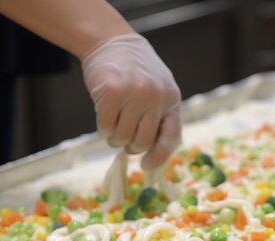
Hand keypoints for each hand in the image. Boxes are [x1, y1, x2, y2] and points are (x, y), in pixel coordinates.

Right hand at [82, 33, 181, 169]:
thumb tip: (150, 154)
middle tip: (124, 141)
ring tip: (114, 123)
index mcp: (171, 98)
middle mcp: (156, 97)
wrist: (111, 41)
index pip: (171, 137)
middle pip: (143, 142)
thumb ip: (158, 116)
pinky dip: (103, 129)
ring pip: (122, 138)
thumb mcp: (158, 89)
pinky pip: (106, 128)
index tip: (146, 165)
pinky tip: (104, 114)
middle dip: (131, 147)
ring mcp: (134, 94)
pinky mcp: (112, 93)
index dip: (159, 156)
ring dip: (115, 138)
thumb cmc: (134, 71)